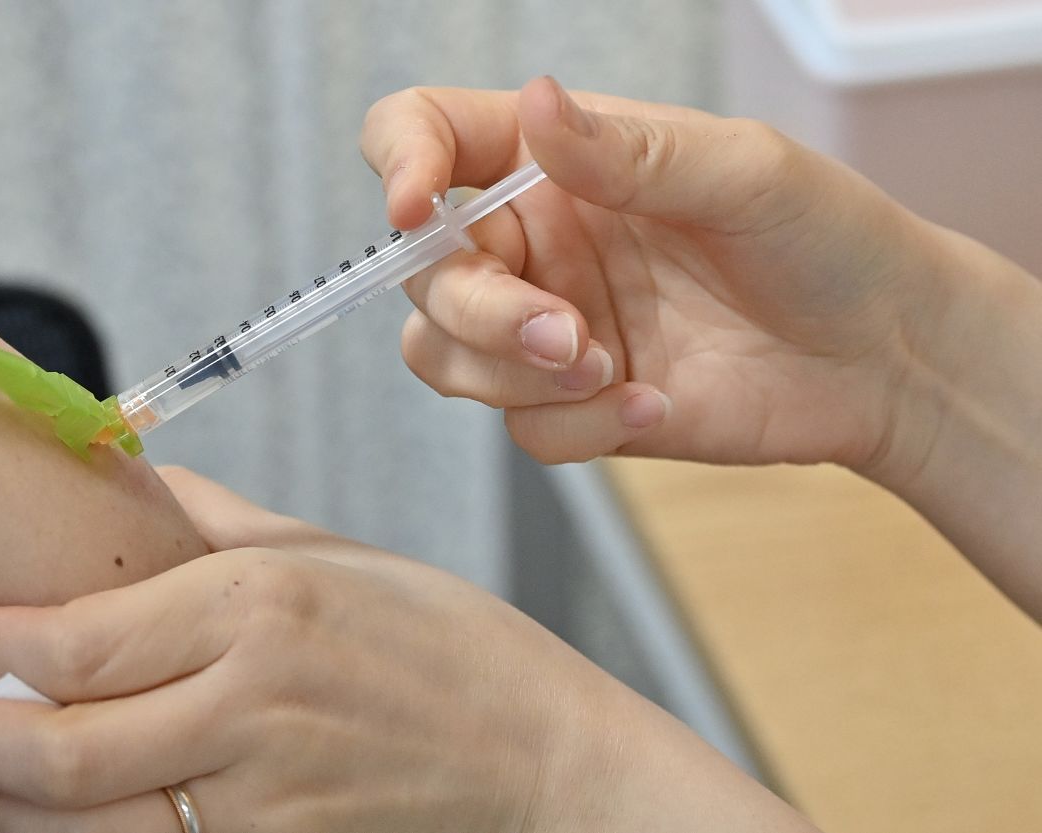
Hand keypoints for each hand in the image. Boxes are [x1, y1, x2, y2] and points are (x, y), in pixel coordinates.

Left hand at [0, 467, 819, 831]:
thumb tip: (120, 482)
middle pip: (54, 752)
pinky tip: (38, 817)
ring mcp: (264, 798)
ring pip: (82, 824)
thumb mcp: (331, 555)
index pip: (71, 641)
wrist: (543, 759)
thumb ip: (211, 523)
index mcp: (257, 607)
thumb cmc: (443, 643)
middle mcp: (251, 704)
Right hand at [360, 77, 943, 468]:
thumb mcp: (743, 173)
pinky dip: (579, 425)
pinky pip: (523, 428)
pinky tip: (656, 406)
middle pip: (424, 271)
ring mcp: (546, 326)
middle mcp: (535, 240)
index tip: (415, 208)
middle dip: (478, 310)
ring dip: (510, 372)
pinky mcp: (573, 403)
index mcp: (556, 162)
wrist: (883, 355)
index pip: (426, 133)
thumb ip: (628, 151)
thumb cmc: (827, 237)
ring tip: (610, 369)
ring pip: (444, 355)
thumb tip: (536, 106)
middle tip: (563, 333)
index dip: (398, 160)